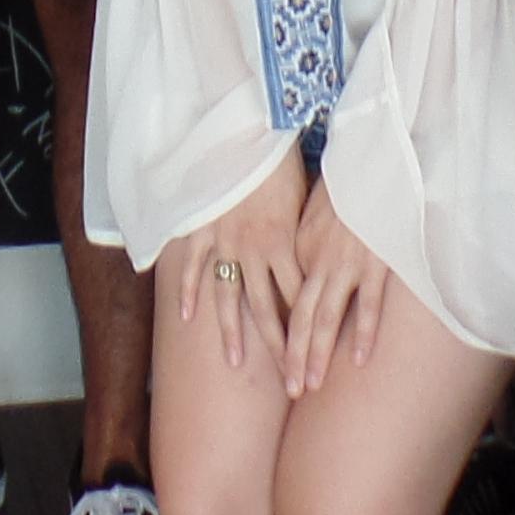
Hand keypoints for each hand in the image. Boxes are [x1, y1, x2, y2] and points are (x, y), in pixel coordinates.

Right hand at [164, 146, 310, 377]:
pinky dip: (191, 290)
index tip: (320, 361)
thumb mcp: (305, 201)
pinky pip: (196, 265)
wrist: (251, 128)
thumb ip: (308, 237)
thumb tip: (326, 261)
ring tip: (238, 363)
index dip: (312, 333)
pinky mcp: (205, 228)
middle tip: (292, 386)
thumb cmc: (285, 161)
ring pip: (232, 297)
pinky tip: (189, 317)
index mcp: (286, 243)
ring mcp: (227, 241)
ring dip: (235, 333)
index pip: (302, 300)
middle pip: (271, 310)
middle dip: (283, 350)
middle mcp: (257, 249)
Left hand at [281, 174, 389, 395]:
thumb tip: (297, 271)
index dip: (277, 334)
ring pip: (324, 318)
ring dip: (315, 355)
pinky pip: (367, 304)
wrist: (366, 159)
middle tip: (289, 389)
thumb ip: (302, 246)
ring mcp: (345, 264)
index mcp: (294, 250)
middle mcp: (314, 262)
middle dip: (290, 357)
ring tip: (309, 385)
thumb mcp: (310, 214)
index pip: (281, 301)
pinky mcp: (375, 262)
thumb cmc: (339, 184)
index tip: (276, 362)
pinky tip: (358, 360)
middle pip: (297, 318)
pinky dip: (361, 333)